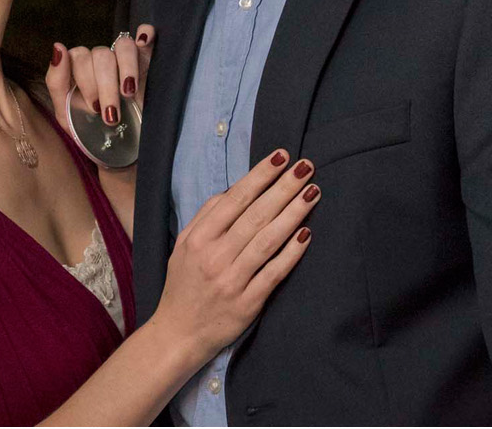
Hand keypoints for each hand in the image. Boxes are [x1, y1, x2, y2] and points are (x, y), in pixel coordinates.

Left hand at [45, 24, 153, 138]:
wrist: (119, 150)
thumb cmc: (89, 130)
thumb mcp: (65, 113)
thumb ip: (57, 81)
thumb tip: (58, 47)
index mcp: (79, 69)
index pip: (77, 55)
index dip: (84, 79)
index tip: (93, 107)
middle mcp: (100, 60)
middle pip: (100, 54)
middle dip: (105, 86)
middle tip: (110, 114)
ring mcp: (124, 59)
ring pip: (123, 46)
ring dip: (125, 70)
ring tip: (128, 94)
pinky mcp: (147, 60)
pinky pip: (146, 35)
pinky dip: (146, 34)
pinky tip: (143, 43)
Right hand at [149, 149, 319, 364]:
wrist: (179, 333)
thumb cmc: (184, 284)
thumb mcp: (184, 245)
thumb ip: (206, 216)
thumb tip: (234, 190)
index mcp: (199, 238)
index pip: (235, 199)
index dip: (260, 176)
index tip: (281, 157)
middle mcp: (215, 256)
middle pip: (255, 215)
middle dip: (283, 187)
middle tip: (306, 166)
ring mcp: (233, 280)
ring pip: (268, 240)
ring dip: (293, 214)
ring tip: (312, 192)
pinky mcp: (249, 303)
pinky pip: (274, 273)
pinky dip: (291, 253)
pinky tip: (307, 235)